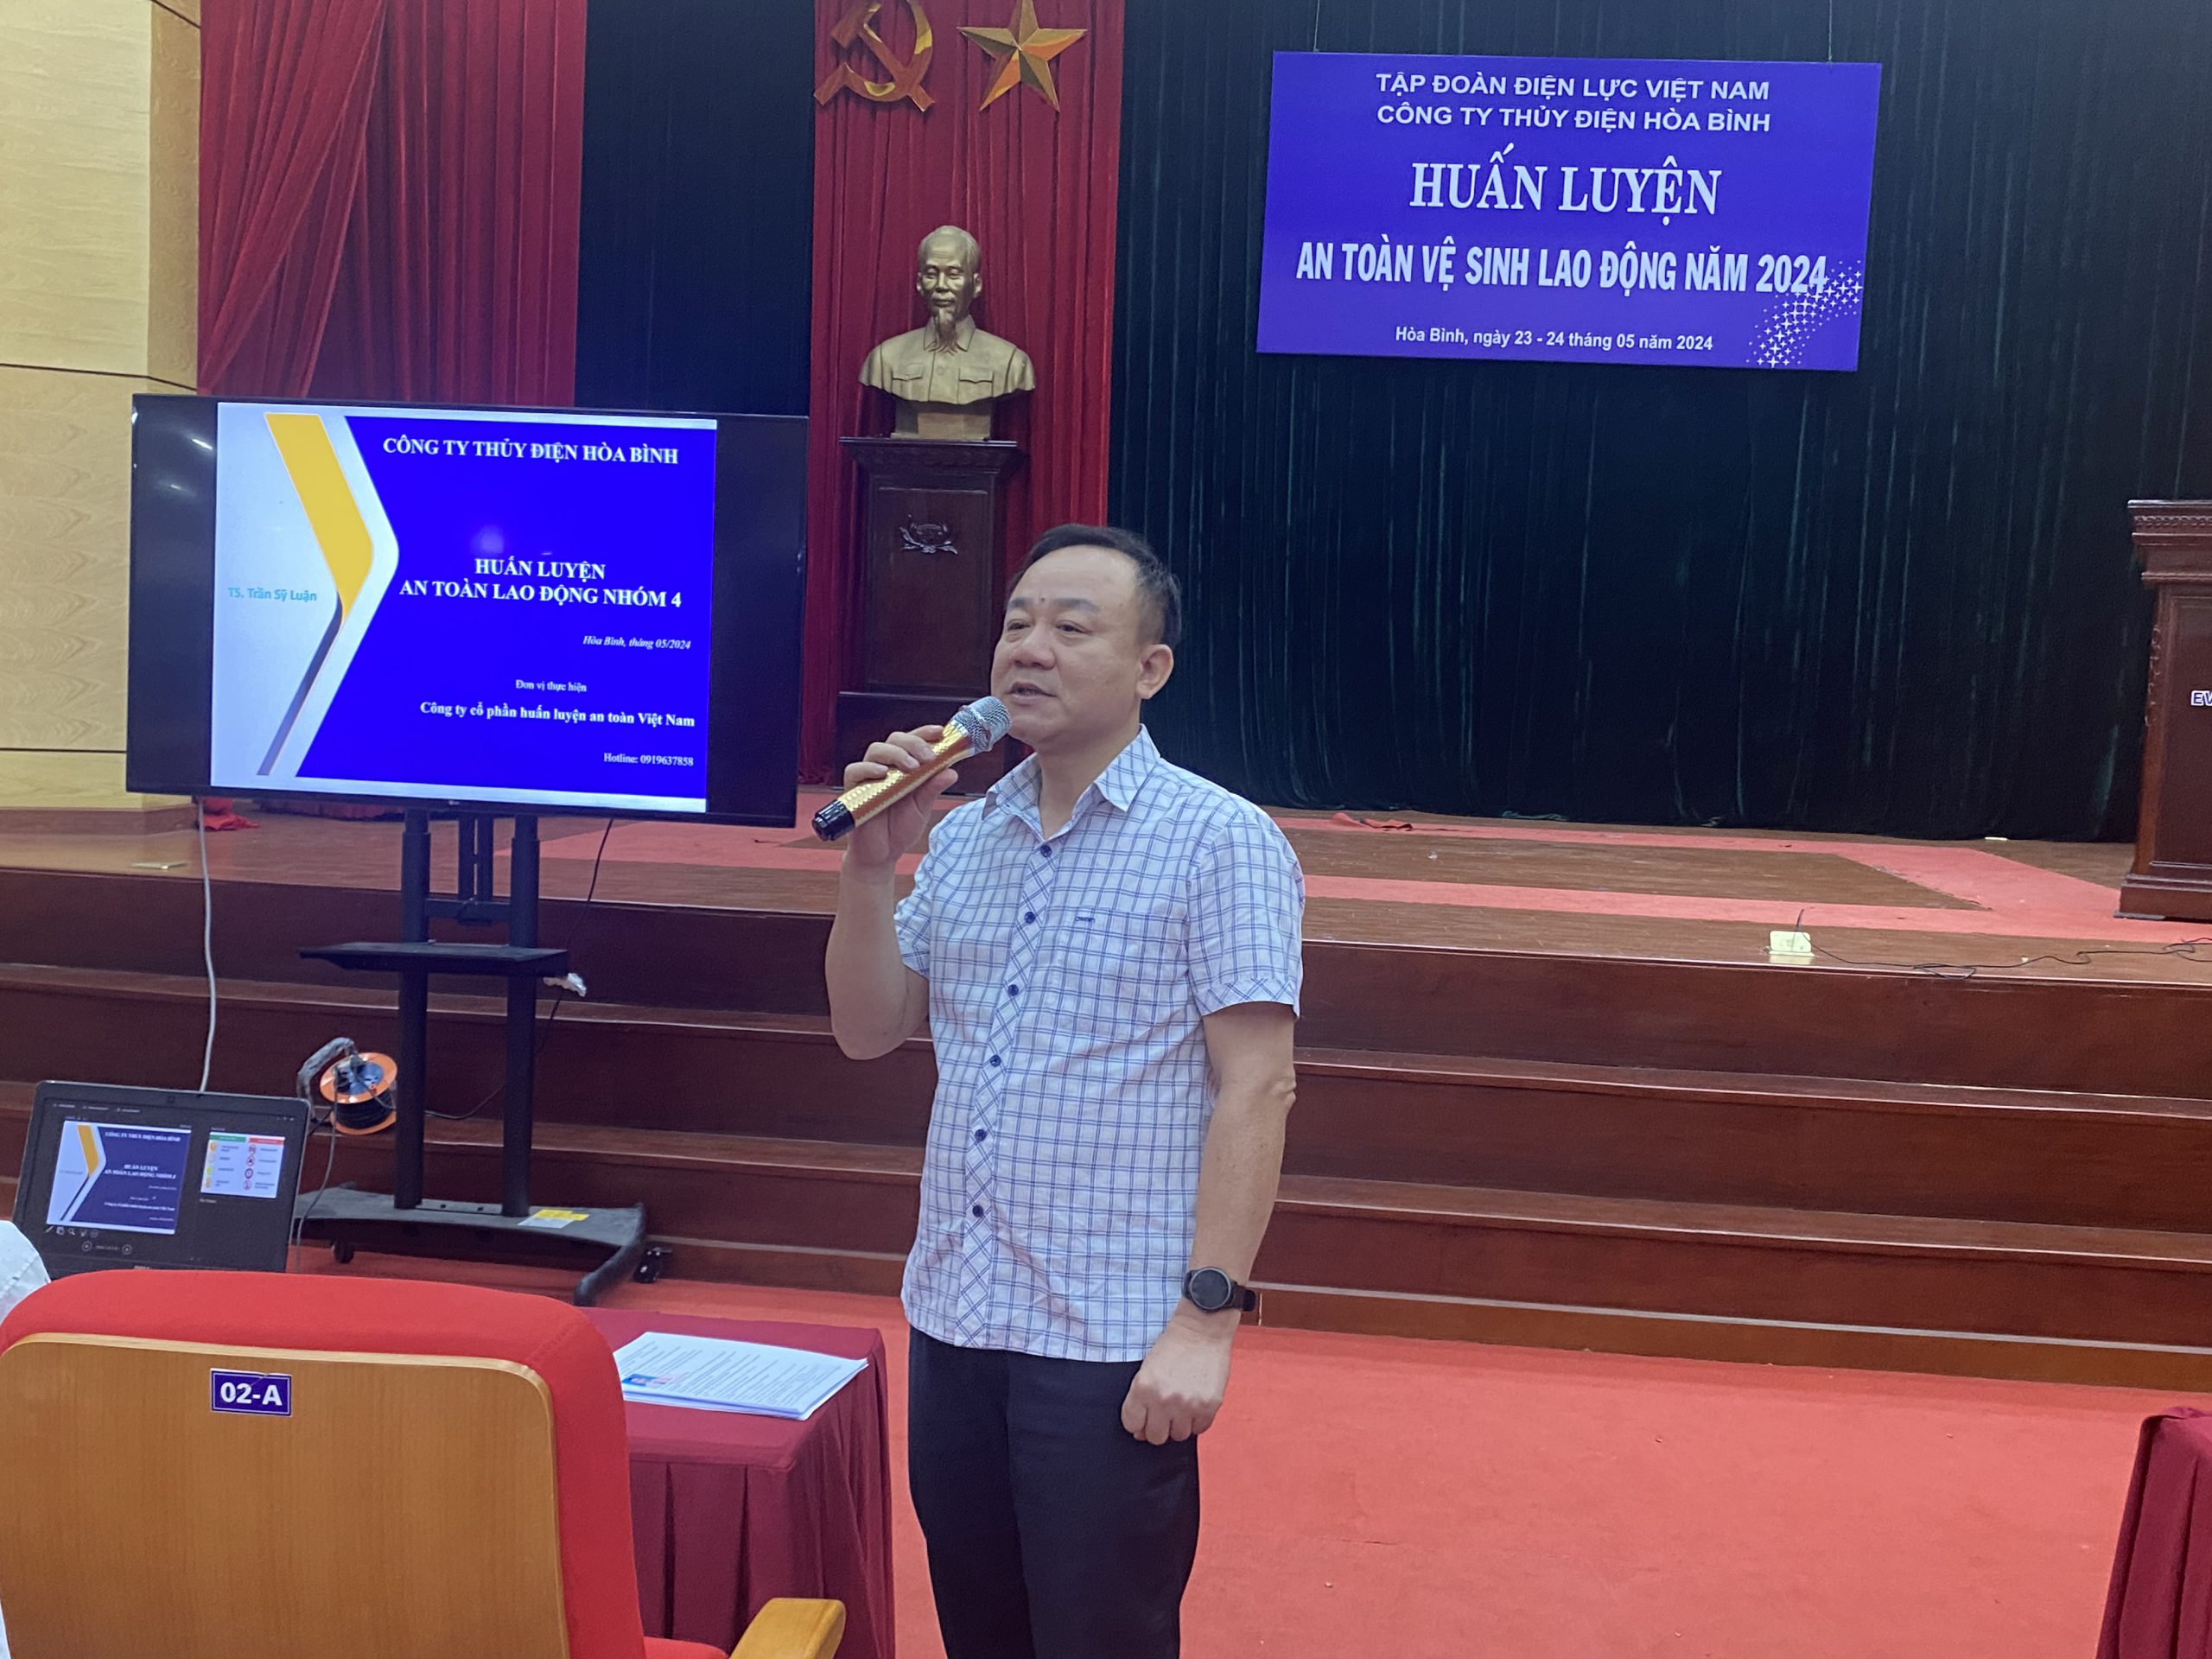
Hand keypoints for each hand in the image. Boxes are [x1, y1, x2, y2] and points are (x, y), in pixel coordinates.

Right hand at [840, 726, 956, 874]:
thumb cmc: (900, 828)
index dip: (924, 732)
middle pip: (894, 740)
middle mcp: (886, 767)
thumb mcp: (922, 808)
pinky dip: (868, 768)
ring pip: (876, 750)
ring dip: (895, 754)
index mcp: (904, 767)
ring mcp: (869, 777)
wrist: (882, 854)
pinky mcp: (854, 789)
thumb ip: (933, 788)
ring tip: (911, 767)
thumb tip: (951, 771)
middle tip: (927, 757)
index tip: (939, 732)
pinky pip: (854, 770)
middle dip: (913, 743)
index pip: (912, 741)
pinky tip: (883, 774)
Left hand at [1120, 1310, 1234, 1443]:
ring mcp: (1188, 1405)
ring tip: (1182, 1406)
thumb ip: (1140, 1401)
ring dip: (1179, 1424)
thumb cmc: (1173, 1347)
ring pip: (1179, 1436)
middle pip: (1155, 1437)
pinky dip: (1197, 1421)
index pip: (1132, 1425)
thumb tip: (1141, 1433)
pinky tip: (1195, 1403)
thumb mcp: (1146, 1370)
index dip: (1137, 1423)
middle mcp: (1164, 1400)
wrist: (1201, 1330)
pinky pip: (1199, 1429)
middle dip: (1158, 1427)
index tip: (1144, 1417)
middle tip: (1164, 1414)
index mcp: (1143, 1388)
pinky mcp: (1209, 1406)